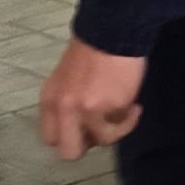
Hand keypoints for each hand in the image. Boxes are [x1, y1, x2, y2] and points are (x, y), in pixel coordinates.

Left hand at [36, 39, 146, 159]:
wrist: (112, 32)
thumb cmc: (91, 52)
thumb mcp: (67, 81)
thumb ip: (69, 104)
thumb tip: (86, 124)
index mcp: (50, 101)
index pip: (51, 138)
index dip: (71, 137)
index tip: (87, 126)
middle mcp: (63, 110)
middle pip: (69, 152)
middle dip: (91, 143)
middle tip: (105, 127)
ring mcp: (87, 111)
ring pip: (103, 141)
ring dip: (118, 129)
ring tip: (127, 110)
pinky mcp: (111, 108)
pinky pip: (122, 125)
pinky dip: (130, 118)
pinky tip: (134, 103)